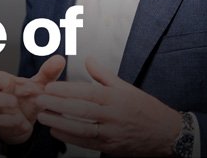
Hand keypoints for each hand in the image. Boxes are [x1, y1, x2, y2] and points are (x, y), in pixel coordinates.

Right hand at [0, 55, 65, 143]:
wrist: (28, 121)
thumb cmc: (29, 99)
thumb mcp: (40, 86)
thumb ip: (48, 73)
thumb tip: (59, 59)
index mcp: (4, 83)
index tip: (8, 82)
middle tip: (14, 101)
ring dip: (4, 116)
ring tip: (19, 115)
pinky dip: (10, 125)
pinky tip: (24, 125)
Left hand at [35, 57, 181, 156]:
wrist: (167, 134)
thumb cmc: (146, 109)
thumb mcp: (127, 87)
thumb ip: (104, 75)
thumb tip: (88, 59)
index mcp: (116, 98)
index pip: (87, 92)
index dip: (66, 90)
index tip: (49, 87)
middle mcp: (113, 115)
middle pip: (80, 110)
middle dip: (57, 105)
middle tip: (39, 100)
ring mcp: (111, 133)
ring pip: (81, 128)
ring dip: (59, 123)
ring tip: (42, 116)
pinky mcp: (110, 147)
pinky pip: (87, 142)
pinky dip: (70, 138)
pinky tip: (56, 131)